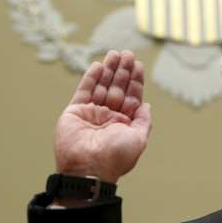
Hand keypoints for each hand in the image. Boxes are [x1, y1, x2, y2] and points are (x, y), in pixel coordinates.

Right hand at [53, 50, 151, 183]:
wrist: (87, 169)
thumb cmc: (115, 157)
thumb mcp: (138, 140)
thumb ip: (143, 122)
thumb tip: (146, 106)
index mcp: (124, 123)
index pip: (131, 96)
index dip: (135, 80)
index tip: (138, 64)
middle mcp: (108, 116)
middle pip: (117, 87)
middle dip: (122, 70)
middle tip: (127, 53)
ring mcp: (91, 113)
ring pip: (102, 86)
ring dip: (108, 69)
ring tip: (115, 54)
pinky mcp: (75, 111)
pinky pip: (84, 91)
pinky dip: (91, 77)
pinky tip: (98, 65)